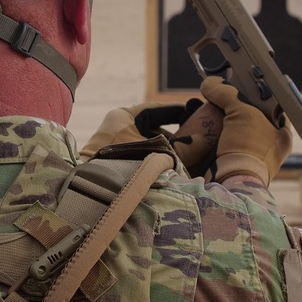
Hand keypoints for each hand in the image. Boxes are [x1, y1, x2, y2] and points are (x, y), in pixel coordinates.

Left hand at [80, 100, 208, 169]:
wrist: (96, 192)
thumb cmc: (127, 165)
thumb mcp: (161, 153)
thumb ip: (185, 148)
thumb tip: (205, 140)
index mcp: (124, 116)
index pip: (157, 108)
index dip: (179, 111)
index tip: (197, 113)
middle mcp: (118, 128)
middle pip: (155, 128)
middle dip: (178, 136)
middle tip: (199, 139)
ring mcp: (115, 147)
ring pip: (149, 145)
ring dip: (169, 151)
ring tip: (191, 158)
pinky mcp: (114, 164)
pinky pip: (142, 158)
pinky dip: (158, 162)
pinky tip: (174, 170)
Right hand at [199, 76, 291, 185]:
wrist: (232, 183)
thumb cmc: (248, 147)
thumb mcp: (242, 112)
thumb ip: (227, 93)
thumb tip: (209, 83)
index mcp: (281, 134)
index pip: (269, 105)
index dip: (253, 93)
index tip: (236, 83)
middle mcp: (266, 146)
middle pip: (245, 116)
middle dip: (226, 105)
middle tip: (214, 95)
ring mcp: (246, 156)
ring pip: (227, 129)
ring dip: (211, 118)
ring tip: (197, 107)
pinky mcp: (227, 164)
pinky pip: (215, 142)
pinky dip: (204, 133)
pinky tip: (193, 124)